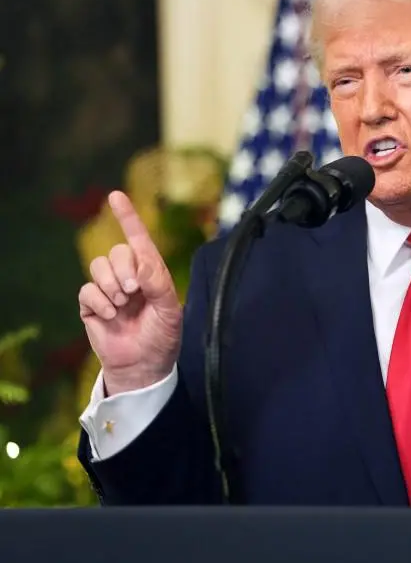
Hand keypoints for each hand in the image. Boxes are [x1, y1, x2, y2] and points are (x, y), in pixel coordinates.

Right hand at [78, 191, 181, 394]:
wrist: (144, 366)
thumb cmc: (162, 338)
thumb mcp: (170, 310)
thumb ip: (158, 283)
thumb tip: (140, 264)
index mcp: (152, 274)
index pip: (139, 240)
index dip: (128, 217)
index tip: (116, 195)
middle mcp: (129, 277)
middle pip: (117, 252)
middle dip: (124, 268)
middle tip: (134, 291)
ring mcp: (109, 290)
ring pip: (98, 266)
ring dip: (112, 285)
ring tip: (123, 305)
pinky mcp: (92, 305)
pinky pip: (87, 290)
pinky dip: (100, 301)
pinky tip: (111, 316)